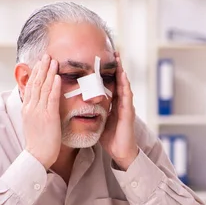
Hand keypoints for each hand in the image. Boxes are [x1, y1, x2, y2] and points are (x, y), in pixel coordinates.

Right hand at [22, 54, 61, 168]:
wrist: (36, 156)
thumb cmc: (38, 143)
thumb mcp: (34, 123)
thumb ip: (36, 112)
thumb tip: (39, 104)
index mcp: (27, 109)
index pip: (31, 86)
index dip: (36, 73)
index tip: (40, 62)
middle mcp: (31, 107)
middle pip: (36, 83)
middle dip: (41, 68)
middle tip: (46, 55)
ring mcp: (39, 111)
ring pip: (43, 87)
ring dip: (48, 72)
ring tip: (53, 60)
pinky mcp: (48, 117)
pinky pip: (51, 98)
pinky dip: (54, 86)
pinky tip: (57, 77)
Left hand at [99, 52, 138, 170]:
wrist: (121, 153)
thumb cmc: (110, 138)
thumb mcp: (98, 121)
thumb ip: (92, 111)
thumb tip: (76, 105)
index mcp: (114, 104)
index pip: (111, 84)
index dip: (108, 72)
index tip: (103, 59)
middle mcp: (121, 103)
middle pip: (119, 81)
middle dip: (117, 67)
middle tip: (114, 52)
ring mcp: (127, 107)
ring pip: (124, 85)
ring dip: (122, 72)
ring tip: (119, 59)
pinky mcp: (129, 114)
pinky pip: (127, 97)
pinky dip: (125, 86)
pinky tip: (123, 77)